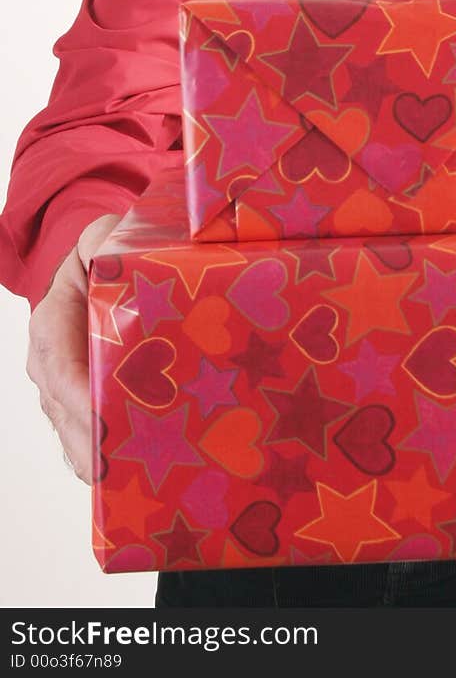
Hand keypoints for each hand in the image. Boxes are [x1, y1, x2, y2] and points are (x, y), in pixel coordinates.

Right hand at [26, 214, 121, 482]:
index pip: (58, 371)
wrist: (94, 273)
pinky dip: (112, 467)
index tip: (107, 421)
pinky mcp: (86, 411)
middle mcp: (52, 368)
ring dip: (107, 464)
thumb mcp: (100, 237)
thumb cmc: (99, 256)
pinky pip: (92, 446)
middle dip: (99, 445)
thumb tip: (107, 251)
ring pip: (78, 441)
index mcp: (50, 326)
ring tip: (144, 479)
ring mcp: (67, 395)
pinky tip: (144, 479)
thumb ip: (102, 239)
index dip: (81, 400)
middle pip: (69, 419)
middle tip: (135, 464)